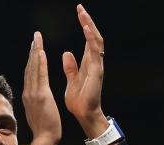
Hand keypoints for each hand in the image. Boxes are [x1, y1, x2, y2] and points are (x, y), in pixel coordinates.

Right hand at [23, 31, 61, 144]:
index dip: (31, 60)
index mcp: (28, 96)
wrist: (45, 139)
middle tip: (35, 37)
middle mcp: (28, 93)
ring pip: (33, 68)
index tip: (34, 48)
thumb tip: (33, 99)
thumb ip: (34, 103)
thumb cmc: (44, 129)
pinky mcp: (41, 96)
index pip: (29, 74)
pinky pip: (40, 75)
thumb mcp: (37, 113)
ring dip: (35, 51)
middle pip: (29, 67)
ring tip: (37, 39)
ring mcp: (33, 94)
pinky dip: (40, 63)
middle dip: (32, 51)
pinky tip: (41, 52)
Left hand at [62, 4, 108, 137]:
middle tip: (81, 8)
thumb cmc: (79, 100)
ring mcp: (97, 66)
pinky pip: (95, 52)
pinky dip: (91, 39)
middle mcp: (94, 62)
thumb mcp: (72, 80)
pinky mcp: (97, 71)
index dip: (84, 25)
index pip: (88, 39)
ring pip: (96, 41)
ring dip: (90, 26)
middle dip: (88, 21)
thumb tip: (66, 53)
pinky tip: (87, 29)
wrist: (84, 114)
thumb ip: (71, 67)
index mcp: (88, 63)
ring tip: (83, 14)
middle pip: (93, 36)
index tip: (79, 12)